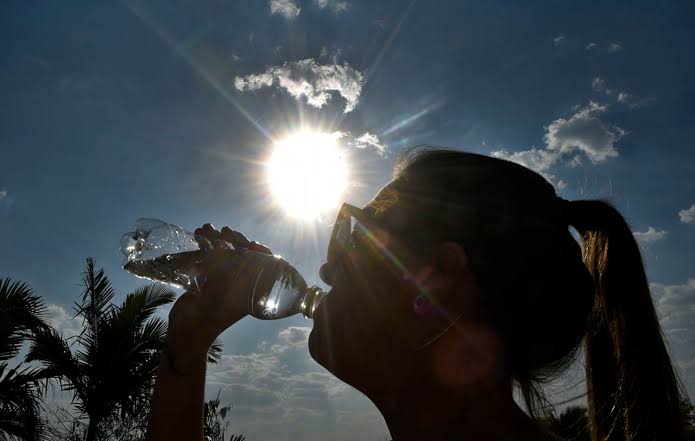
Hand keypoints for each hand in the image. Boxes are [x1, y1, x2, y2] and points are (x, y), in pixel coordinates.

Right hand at [166, 224, 273, 354]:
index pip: (263, 266)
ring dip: (216, 239)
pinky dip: (203, 245)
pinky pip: (208, 258)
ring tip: (207, 228)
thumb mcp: (226, 295)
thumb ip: (232, 273)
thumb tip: (235, 248)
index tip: (252, 244)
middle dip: (234, 240)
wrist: (188, 332)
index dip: (260, 252)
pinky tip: (198, 233)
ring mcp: (222, 281)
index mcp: (251, 292)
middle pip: (243, 255)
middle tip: (226, 231)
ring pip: (224, 253)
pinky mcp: (205, 279)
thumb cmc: (212, 316)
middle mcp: (239, 285)